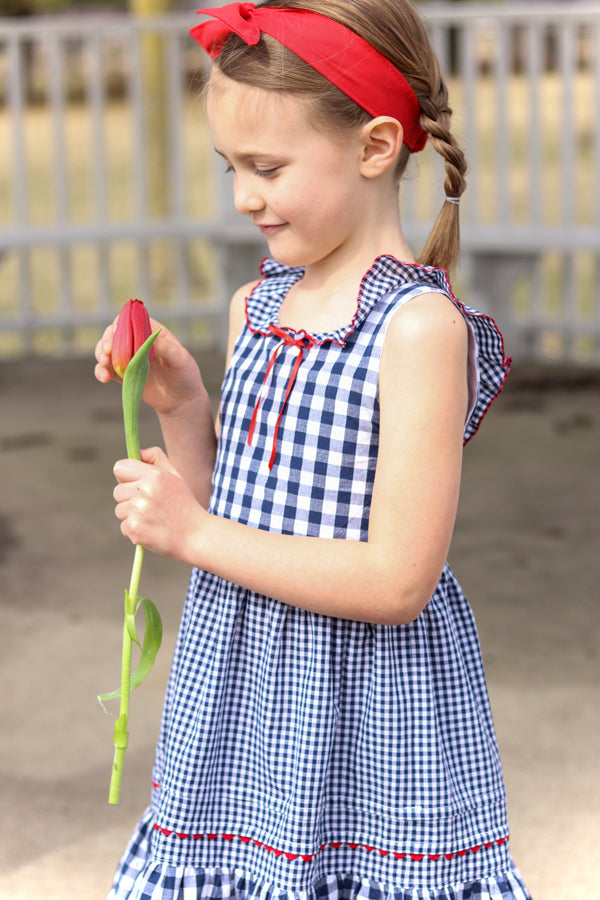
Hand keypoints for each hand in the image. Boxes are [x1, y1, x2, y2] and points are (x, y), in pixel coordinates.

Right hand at [95, 317, 204, 416]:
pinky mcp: (123, 375)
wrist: (182, 401)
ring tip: (104, 363)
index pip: (132, 320)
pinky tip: (104, 378)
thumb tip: (148, 339)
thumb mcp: (181, 360)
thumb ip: (166, 348)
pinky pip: (106, 370)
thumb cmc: (185, 376)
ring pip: (107, 350)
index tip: (117, 332)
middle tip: (107, 352)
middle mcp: (137, 342)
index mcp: (152, 332)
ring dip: (100, 354)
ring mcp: (129, 358)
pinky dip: (101, 371)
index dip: (121, 323)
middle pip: (114, 333)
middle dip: (107, 340)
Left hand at [113, 446, 205, 562]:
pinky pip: (123, 526)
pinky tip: (152, 529)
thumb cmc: (184, 504)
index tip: (136, 484)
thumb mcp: (176, 477)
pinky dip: (135, 529)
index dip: (126, 476)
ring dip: (132, 515)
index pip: (119, 467)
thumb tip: (137, 452)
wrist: (196, 535)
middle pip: (117, 491)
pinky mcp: (134, 529)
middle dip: (130, 498)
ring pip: (119, 510)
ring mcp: (138, 511)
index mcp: (155, 476)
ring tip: (153, 518)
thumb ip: (156, 459)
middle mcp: (144, 492)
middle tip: (151, 505)